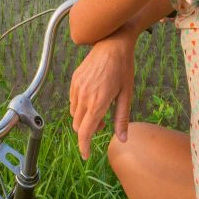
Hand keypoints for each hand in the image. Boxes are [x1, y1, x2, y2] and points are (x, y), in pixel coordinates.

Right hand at [69, 27, 135, 159]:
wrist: (112, 43)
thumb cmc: (123, 68)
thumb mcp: (126, 95)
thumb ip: (121, 119)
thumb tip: (122, 139)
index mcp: (98, 102)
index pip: (85, 132)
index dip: (84, 146)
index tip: (86, 155)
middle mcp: (84, 96)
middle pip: (78, 125)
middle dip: (88, 131)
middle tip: (105, 123)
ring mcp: (77, 87)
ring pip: (74, 113)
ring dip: (84, 118)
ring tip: (100, 108)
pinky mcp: (74, 80)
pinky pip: (72, 100)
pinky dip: (80, 106)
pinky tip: (93, 97)